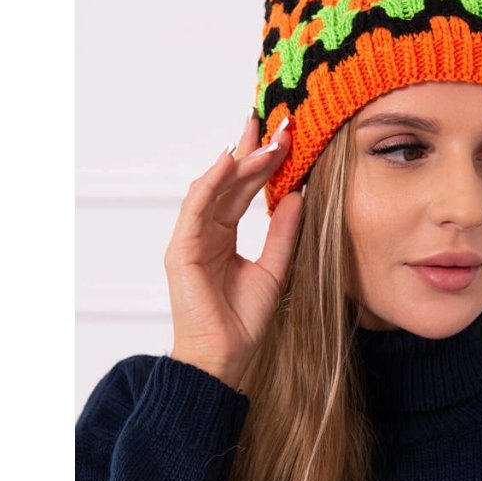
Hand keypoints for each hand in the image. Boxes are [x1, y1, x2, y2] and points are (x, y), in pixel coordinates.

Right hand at [164, 112, 301, 388]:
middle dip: (252, 152)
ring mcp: (190, 238)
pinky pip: (196, 207)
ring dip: (239, 162)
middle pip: (229, 182)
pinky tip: (229, 160)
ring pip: (214, 188)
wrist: (225, 356)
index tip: (286, 137)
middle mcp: (205, 231)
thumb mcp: (274, 267)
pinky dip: (211, 182)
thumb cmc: (244, 320)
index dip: (263, 164)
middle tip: (277, 124)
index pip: (243, 190)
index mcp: (223, 236)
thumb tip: (300, 193)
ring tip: (264, 141)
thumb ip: (283, 231)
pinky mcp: (181, 249)